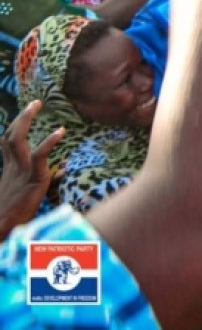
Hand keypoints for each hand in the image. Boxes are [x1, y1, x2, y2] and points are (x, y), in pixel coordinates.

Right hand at [0, 101, 64, 238]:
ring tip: (36, 104)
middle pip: (10, 135)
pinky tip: (60, 131)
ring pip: (17, 139)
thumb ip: (48, 176)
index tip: (24, 115)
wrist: (2, 229)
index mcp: (9, 169)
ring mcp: (20, 170)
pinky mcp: (32, 177)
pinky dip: (49, 142)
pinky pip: (39, 155)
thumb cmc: (15, 216)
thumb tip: (64, 166)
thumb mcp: (30, 192)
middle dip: (21, 117)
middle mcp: (12, 167)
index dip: (15, 127)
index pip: (8, 143)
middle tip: (35, 103)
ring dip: (25, 119)